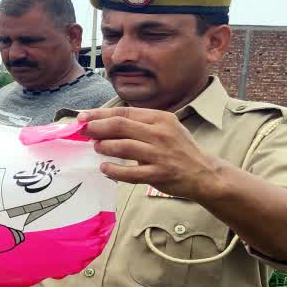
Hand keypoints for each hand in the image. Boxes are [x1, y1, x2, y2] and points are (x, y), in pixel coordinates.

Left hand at [78, 107, 221, 199]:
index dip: (100, 114)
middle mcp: (160, 133)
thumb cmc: (178, 148)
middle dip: (98, 127)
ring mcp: (160, 154)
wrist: (203, 171)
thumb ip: (139, 124)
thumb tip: (104, 123)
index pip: (124, 112)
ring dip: (105, 146)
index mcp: (159, 118)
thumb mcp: (164, 127)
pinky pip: (131, 173)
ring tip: (96, 147)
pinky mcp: (159, 174)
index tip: (83, 117)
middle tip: (85, 131)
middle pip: (121, 126)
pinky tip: (105, 168)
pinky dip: (115, 170)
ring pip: (124, 147)